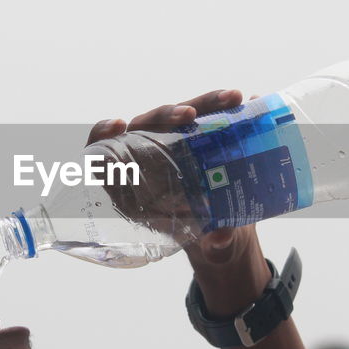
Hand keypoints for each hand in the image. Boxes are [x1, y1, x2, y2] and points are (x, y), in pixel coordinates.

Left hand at [85, 89, 272, 316]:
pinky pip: (210, 117)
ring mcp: (179, 145)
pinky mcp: (204, 139)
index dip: (103, 135)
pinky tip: (245, 101)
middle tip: (190, 115)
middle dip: (166, 115)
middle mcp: (153, 158)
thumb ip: (211, 246)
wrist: (227, 234)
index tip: (118, 125)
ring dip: (205, 103)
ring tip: (233, 98)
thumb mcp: (206, 249)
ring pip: (182, 115)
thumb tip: (220, 238)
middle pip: (148, 126)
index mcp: (134, 186)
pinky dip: (226, 108)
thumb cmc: (202, 243)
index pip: (104, 153)